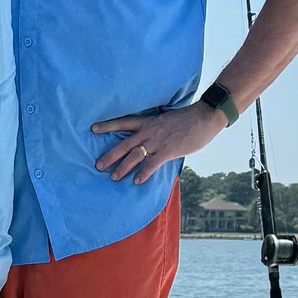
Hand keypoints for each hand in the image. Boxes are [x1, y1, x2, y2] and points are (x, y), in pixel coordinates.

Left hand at [92, 99, 219, 184]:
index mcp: (148, 122)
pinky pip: (151, 164)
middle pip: (124, 144)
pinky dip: (143, 173)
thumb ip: (157, 129)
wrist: (204, 116)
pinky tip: (136, 181)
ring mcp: (157, 142)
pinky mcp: (167, 151)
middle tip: (97, 165)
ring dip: (122, 167)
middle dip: (110, 155)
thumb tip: (151, 138)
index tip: (93, 128)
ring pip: (134, 156)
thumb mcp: (167, 120)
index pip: (124, 122)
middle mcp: (149, 131)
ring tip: (113, 177)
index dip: (108, 125)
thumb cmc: (188, 119)